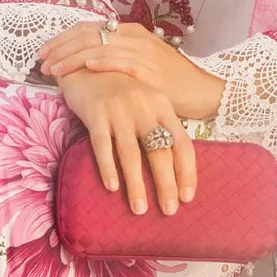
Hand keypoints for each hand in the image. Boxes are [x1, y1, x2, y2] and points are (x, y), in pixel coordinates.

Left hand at [39, 21, 224, 119]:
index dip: (63, 38)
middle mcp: (135, 37)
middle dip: (61, 47)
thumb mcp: (142, 63)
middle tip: (41, 61)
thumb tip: (86, 64)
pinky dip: (102, 60)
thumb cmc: (170, 81)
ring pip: (100, 46)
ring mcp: (143, 51)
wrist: (202, 91)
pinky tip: (86, 65)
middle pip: (89, 34)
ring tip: (53, 69)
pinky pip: (121, 60)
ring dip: (73, 57)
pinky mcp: (150, 69)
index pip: (89, 28)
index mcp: (131, 32)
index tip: (44, 52)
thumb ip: (117, 59)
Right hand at [57, 69, 194, 215]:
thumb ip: (160, 127)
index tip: (188, 197)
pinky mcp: (96, 113)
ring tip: (140, 209)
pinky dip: (108, 168)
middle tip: (169, 210)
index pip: (182, 142)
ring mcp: (120, 109)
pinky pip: (102, 145)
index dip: (187, 171)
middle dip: (166, 183)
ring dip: (136, 184)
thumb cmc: (122, 91)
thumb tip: (173, 169)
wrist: (89, 65)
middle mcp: (144, 107)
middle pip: (159, 150)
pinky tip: (112, 187)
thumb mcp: (147, 103)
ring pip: (131, 153)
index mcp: (162, 105)